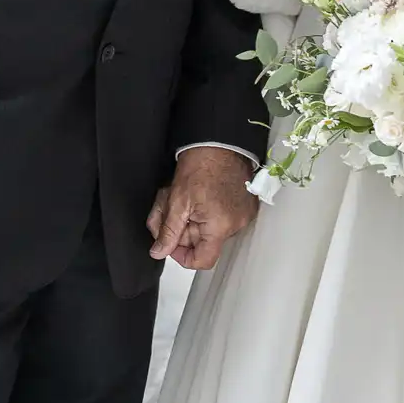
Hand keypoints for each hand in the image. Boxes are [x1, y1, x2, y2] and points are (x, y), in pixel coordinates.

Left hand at [148, 148, 256, 269]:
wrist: (218, 141)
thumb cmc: (200, 166)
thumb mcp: (176, 201)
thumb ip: (167, 232)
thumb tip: (158, 252)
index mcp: (221, 226)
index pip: (202, 260)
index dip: (182, 256)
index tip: (170, 243)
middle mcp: (236, 225)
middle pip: (203, 242)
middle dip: (181, 229)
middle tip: (167, 211)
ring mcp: (243, 215)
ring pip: (209, 229)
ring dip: (190, 219)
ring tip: (180, 199)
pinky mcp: (245, 206)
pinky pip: (221, 219)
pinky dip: (204, 212)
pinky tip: (195, 197)